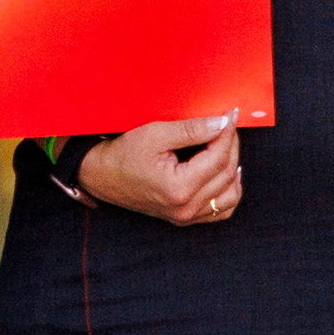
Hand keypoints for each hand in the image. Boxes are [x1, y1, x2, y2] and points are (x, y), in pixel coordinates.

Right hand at [79, 117, 244, 225]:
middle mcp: (185, 207)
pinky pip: (220, 211)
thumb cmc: (122, 155)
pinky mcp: (185, 218)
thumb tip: (222, 123)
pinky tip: (226, 175)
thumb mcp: (155, 135)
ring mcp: (186, 216)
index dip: (227, 134)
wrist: (100, 175)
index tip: (230, 116)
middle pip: (226, 174)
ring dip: (233, 168)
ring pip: (230, 195)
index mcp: (179, 188)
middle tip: (228, 125)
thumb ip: (192, 130)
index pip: (218, 158)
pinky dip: (229, 192)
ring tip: (227, 148)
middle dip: (230, 146)